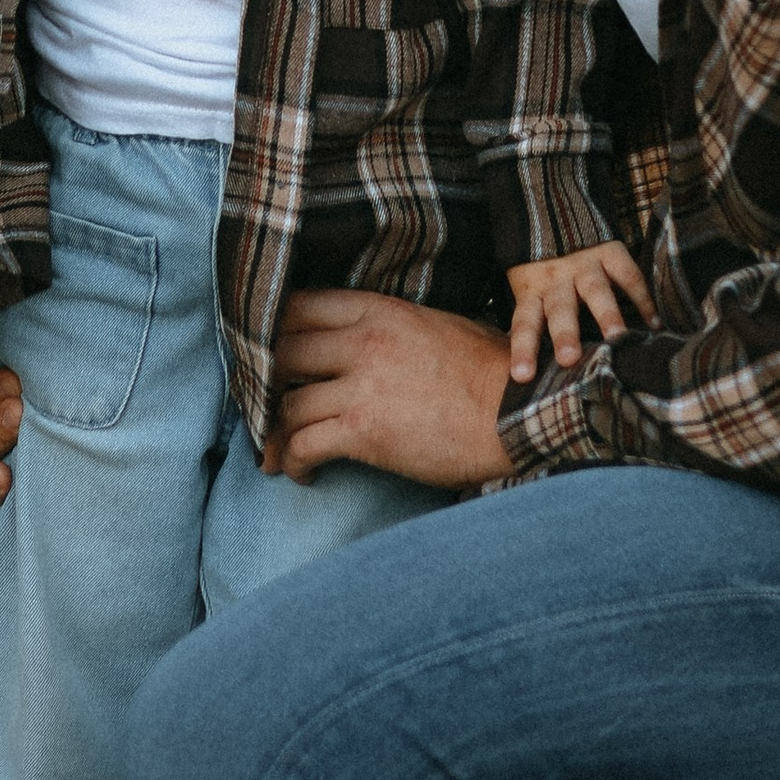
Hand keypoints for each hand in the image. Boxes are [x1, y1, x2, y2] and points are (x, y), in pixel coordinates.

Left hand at [263, 291, 511, 490]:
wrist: (516, 413)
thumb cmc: (488, 372)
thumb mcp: (433, 325)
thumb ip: (388, 325)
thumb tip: (358, 338)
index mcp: (376, 310)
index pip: (297, 306)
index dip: (271, 331)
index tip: (265, 355)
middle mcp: (361, 340)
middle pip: (280, 351)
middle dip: (264, 382)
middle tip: (263, 405)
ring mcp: (360, 385)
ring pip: (286, 404)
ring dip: (275, 432)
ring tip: (277, 452)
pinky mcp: (364, 431)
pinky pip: (304, 444)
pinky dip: (294, 462)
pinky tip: (301, 473)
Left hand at [506, 242, 653, 379]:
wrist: (551, 209)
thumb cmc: (539, 264)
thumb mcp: (528, 286)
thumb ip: (535, 319)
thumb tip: (533, 369)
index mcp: (532, 290)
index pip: (524, 322)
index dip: (523, 348)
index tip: (523, 376)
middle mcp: (557, 280)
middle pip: (560, 309)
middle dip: (564, 333)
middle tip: (568, 358)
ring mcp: (584, 265)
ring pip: (594, 291)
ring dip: (606, 314)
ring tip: (616, 337)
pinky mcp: (609, 251)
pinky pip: (628, 275)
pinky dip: (643, 298)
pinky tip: (654, 324)